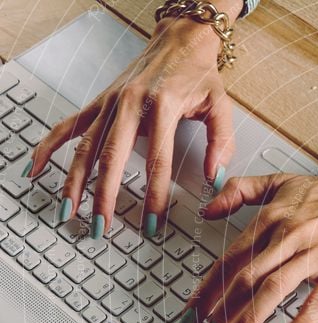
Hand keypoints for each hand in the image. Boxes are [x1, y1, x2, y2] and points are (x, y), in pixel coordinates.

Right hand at [29, 10, 239, 238]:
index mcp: (162, 106)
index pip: (156, 161)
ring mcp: (110, 103)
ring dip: (74, 181)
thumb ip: (221, 143)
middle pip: (111, 158)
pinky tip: (37, 167)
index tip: (153, 223)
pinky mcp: (99, 101)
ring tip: (68, 210)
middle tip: (102, 227)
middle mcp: (130, 104)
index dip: (154, 196)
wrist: (179, 41)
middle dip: (104, 196)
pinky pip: (69, 125)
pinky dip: (50, 146)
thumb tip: (217, 178)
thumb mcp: (220, 105)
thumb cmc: (198, 74)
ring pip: (85, 146)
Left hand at [179, 135, 317, 322]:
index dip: (208, 284)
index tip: (193, 306)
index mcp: (272, 217)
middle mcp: (289, 236)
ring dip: (249, 318)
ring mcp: (315, 254)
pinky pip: (317, 300)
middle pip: (245, 277)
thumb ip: (240, 190)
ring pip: (273, 289)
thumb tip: (207, 208)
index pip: (231, 256)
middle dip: (220, 308)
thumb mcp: (282, 181)